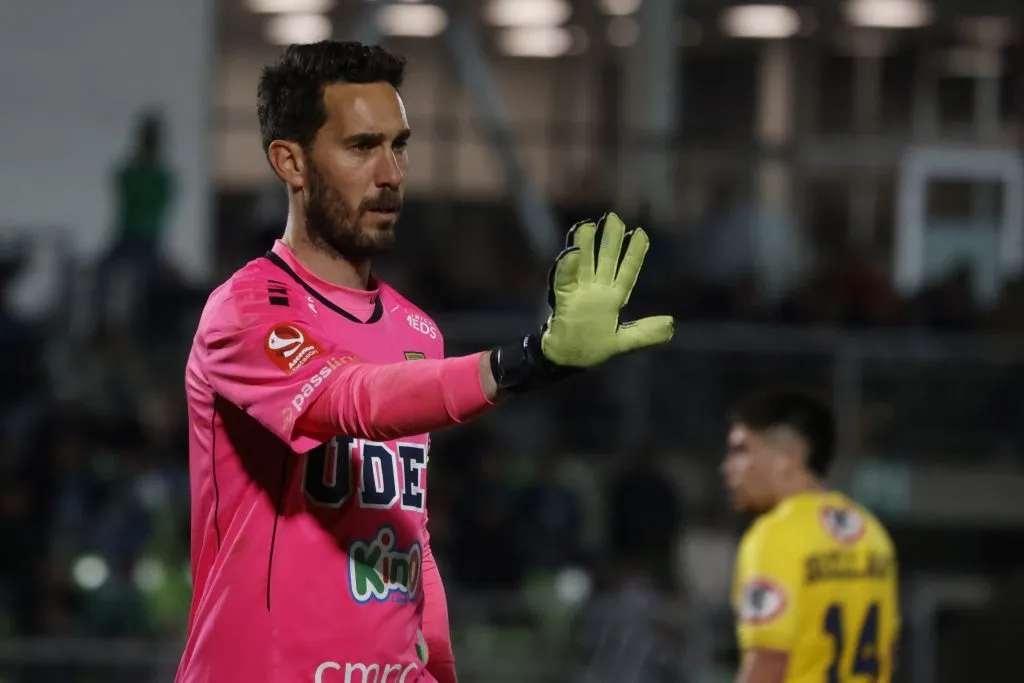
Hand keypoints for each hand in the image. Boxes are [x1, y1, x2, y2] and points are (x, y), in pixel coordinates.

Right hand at [487, 212, 672, 393]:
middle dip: (610, 240)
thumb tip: (671, 325)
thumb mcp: (623, 343)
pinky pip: (565, 280)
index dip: (635, 253)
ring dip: (586, 244)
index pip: (627, 272)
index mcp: (613, 299)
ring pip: (584, 264)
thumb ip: (645, 333)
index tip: (641, 233)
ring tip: (588, 225)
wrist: (566, 360)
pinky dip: (568, 267)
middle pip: (606, 261)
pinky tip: (573, 252)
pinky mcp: (563, 298)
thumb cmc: (592, 350)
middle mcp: (597, 291)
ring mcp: (580, 292)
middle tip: (613, 218)